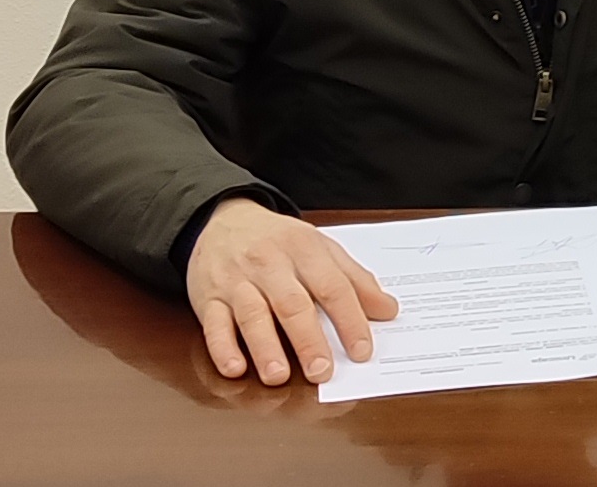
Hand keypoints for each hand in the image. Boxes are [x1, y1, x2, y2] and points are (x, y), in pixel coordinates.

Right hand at [186, 197, 397, 384]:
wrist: (223, 219)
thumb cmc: (280, 241)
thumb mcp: (321, 248)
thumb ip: (355, 280)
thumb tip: (388, 310)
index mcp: (305, 249)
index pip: (333, 287)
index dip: (350, 320)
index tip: (363, 351)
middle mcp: (271, 264)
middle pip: (292, 304)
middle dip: (308, 340)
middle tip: (323, 372)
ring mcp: (237, 281)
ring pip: (252, 314)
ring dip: (265, 347)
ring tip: (279, 376)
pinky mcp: (208, 297)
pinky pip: (213, 323)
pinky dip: (222, 348)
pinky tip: (235, 368)